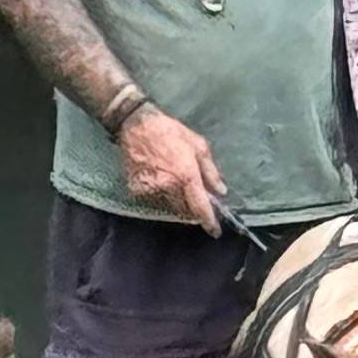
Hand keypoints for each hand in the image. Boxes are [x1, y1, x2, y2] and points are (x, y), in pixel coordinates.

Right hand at [120, 104, 227, 230]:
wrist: (136, 126)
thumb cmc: (170, 132)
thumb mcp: (198, 146)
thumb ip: (211, 171)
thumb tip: (221, 191)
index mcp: (186, 175)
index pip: (200, 207)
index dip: (209, 222)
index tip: (215, 232)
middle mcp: (168, 187)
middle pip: (185, 212)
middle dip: (193, 209)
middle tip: (195, 197)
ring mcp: (150, 190)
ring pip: (170, 208)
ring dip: (177, 203)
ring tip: (176, 184)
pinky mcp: (137, 191)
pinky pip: (154, 202)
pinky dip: (161, 198)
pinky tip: (161, 181)